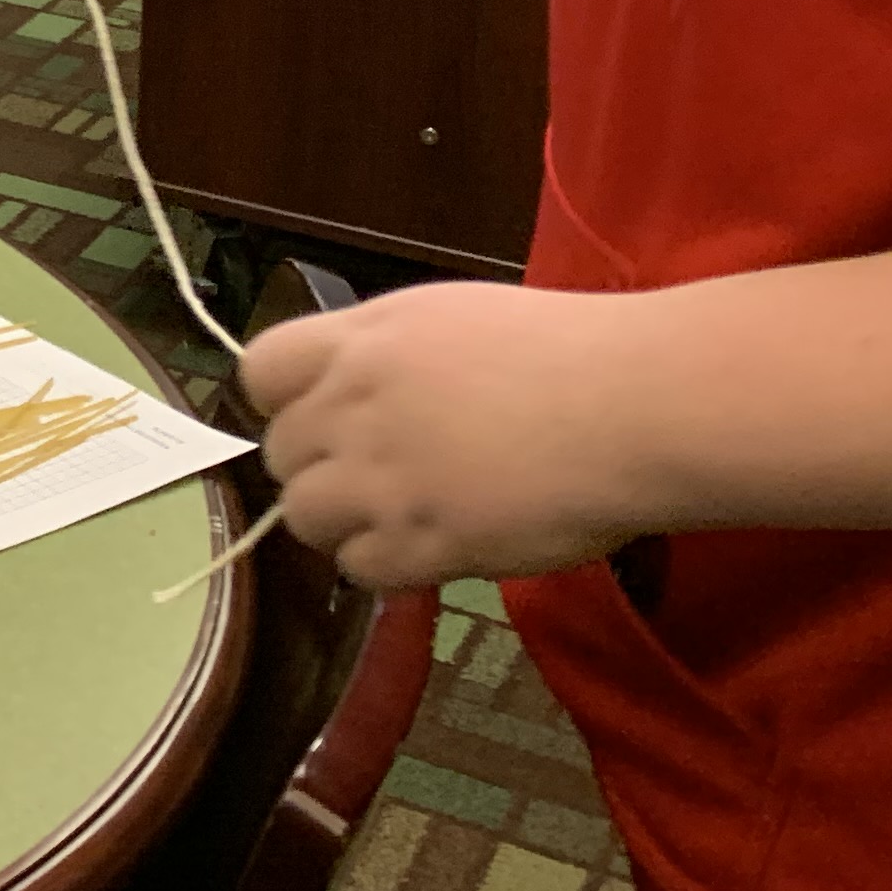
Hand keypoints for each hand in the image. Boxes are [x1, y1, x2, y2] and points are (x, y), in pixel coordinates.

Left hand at [244, 282, 655, 588]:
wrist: (631, 404)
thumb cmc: (566, 350)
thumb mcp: (452, 320)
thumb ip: (389, 356)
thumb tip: (361, 392)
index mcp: (362, 339)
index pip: (260, 371)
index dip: (283, 402)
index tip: (321, 418)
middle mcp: (354, 404)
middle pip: (280, 453)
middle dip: (318, 469)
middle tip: (374, 479)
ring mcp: (383, 477)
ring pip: (304, 518)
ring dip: (342, 524)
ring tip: (398, 520)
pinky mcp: (421, 542)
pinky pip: (359, 569)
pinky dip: (384, 568)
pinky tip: (431, 551)